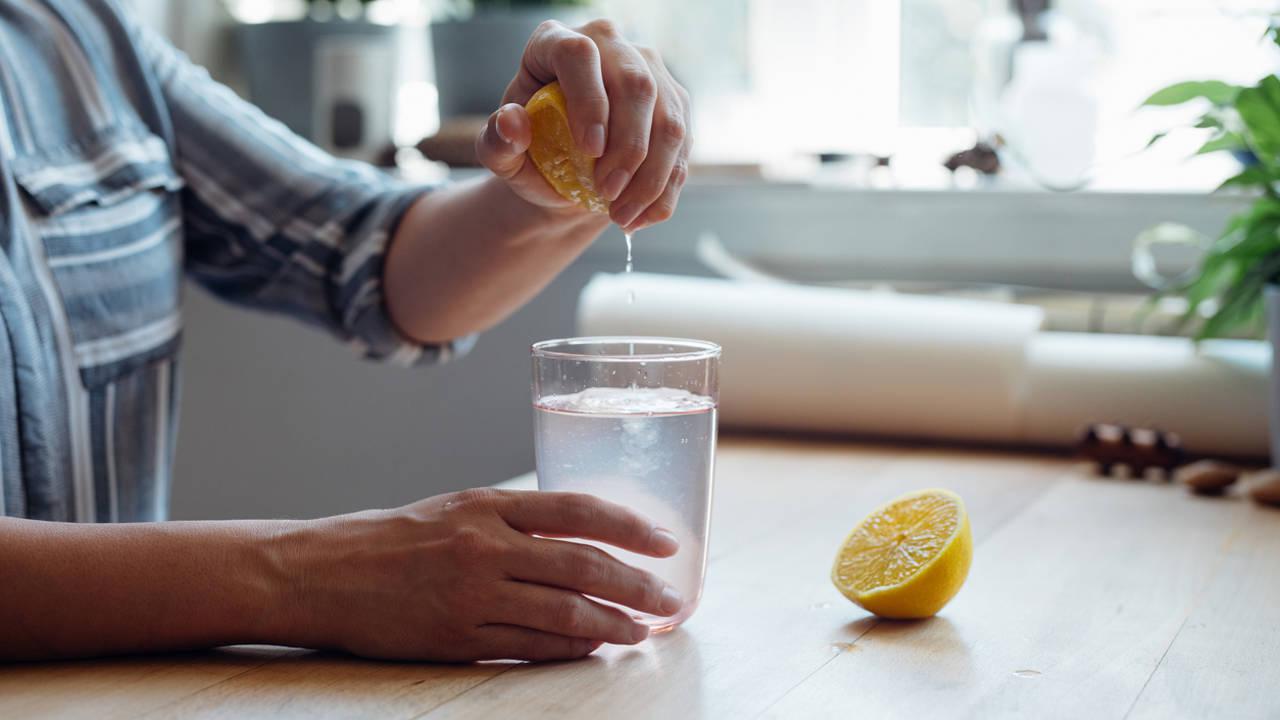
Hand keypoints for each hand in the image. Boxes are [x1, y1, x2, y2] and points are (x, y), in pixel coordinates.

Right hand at [275, 488, 682, 661]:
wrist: (324, 573)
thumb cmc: (395, 539)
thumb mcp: (457, 509)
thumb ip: (515, 522)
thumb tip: (579, 540)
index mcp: (489, 505)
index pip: (578, 510)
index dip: (629, 527)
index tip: (666, 542)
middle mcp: (486, 546)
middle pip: (582, 564)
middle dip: (636, 584)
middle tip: (670, 598)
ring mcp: (473, 594)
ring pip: (563, 611)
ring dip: (612, 623)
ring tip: (643, 629)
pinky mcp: (459, 636)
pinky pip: (530, 644)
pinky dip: (570, 647)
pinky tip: (594, 647)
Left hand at [475, 19, 691, 232]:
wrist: (566, 174)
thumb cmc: (531, 154)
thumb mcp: (503, 154)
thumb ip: (497, 141)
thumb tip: (512, 122)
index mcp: (558, 43)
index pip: (580, 56)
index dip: (588, 101)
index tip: (588, 150)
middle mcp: (611, 48)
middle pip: (636, 86)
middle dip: (627, 149)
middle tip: (607, 193)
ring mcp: (650, 74)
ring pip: (669, 122)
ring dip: (651, 178)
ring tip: (621, 216)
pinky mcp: (675, 107)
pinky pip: (683, 150)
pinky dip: (664, 191)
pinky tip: (639, 217)